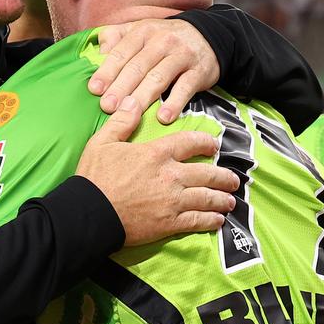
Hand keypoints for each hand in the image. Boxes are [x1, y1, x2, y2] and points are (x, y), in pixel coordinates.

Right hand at [77, 97, 238, 246]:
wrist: (89, 213)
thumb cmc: (93, 178)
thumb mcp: (102, 143)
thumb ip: (121, 122)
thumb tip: (132, 101)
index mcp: (156, 154)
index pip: (190, 143)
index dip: (205, 143)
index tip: (214, 146)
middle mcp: (170, 175)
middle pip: (207, 173)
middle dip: (223, 176)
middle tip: (233, 179)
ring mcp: (173, 200)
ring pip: (207, 198)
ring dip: (222, 199)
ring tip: (230, 201)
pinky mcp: (169, 223)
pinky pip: (198, 220)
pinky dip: (211, 220)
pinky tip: (218, 221)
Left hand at [87, 19, 219, 124]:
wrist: (208, 36)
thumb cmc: (164, 39)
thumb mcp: (140, 30)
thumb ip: (116, 37)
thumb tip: (98, 54)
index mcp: (143, 31)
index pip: (121, 52)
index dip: (107, 71)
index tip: (95, 89)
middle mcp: (162, 41)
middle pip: (138, 66)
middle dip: (121, 87)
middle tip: (108, 106)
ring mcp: (182, 55)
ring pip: (159, 77)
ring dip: (143, 97)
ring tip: (130, 113)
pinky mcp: (199, 71)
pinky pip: (186, 88)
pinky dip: (175, 103)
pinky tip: (164, 118)